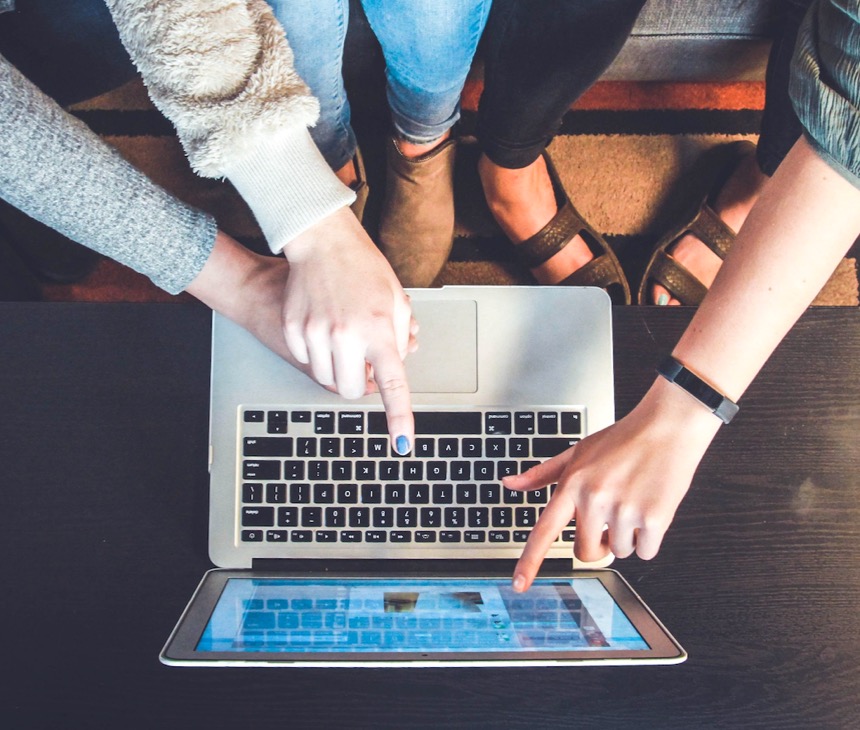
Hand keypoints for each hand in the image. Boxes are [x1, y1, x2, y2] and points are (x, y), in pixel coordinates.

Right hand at [280, 207, 416, 452]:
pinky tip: (323, 326)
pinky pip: (306, 361)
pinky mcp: (293, 329)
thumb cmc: (363, 268)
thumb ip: (400, 339)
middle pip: (351, 391)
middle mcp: (346, 335)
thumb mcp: (396, 300)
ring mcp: (316, 333)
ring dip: (338, 368)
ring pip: (326, 379)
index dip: (399, 417)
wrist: (322, 242)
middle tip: (363, 362)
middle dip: (359, 384)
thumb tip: (394, 368)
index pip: (393, 384)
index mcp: (379, 329)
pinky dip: (316, 353)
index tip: (402, 443)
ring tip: (343, 337)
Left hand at [506, 379, 721, 591]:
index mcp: (573, 485)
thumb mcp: (577, 451)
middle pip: (586, 552)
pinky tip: (650, 508)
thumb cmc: (622, 439)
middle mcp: (595, 499)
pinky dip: (649, 539)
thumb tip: (510, 484)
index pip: (544, 531)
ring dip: (627, 536)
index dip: (530, 561)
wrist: (667, 427)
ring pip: (619, 552)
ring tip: (633, 502)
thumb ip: (542, 474)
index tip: (519, 584)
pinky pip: (645, 552)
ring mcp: (624, 510)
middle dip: (598, 543)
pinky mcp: (654, 518)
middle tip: (610, 518)